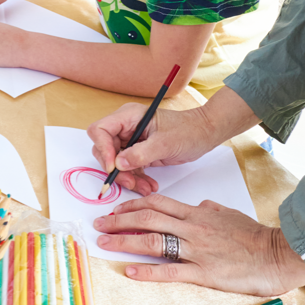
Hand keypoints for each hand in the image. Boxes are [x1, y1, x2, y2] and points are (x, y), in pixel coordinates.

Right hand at [87, 103, 241, 196]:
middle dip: (115, 169)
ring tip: (144, 187)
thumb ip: (140, 153)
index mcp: (129, 116)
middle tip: (129, 182)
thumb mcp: (165, 143)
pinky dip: (136, 179)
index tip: (113, 166)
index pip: (100, 130)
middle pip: (104, 149)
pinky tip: (148, 186)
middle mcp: (126, 127)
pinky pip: (128, 169)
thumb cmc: (188, 130)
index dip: (102, 149)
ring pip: (115, 163)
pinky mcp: (138, 153)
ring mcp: (131, 141)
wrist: (204, 134)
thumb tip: (118, 164)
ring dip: (127, 178)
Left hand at [93, 194, 304, 294]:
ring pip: (153, 240)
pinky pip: (169, 271)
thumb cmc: (255, 236)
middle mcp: (192, 228)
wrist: (276, 253)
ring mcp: (196, 250)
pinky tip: (129, 271)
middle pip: (148, 218)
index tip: (116, 208)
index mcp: (198, 213)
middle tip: (98, 224)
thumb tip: (198, 206)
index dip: (133, 205)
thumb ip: (210, 209)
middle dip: (119, 219)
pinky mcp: (203, 272)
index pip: (158, 203)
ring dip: (125, 240)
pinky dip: (147, 271)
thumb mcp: (229, 213)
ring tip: (104, 243)